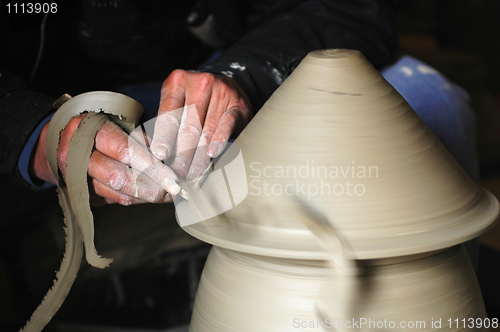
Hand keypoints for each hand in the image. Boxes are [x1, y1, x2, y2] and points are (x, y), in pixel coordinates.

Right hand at [32, 114, 181, 205]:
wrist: (58, 140)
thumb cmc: (96, 126)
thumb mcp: (114, 120)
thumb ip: (138, 137)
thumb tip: (166, 157)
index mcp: (86, 130)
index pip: (123, 150)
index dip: (151, 164)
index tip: (173, 174)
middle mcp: (76, 156)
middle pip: (119, 177)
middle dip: (152, 186)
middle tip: (174, 189)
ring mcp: (76, 178)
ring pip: (117, 192)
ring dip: (147, 196)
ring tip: (169, 194)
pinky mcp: (82, 193)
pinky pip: (114, 199)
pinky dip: (137, 199)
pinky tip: (153, 196)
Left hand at [150, 70, 252, 180]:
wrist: (229, 84)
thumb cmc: (196, 98)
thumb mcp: (178, 100)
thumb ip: (168, 121)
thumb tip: (156, 155)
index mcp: (178, 81)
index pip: (169, 114)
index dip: (164, 137)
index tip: (159, 155)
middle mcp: (200, 84)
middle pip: (188, 126)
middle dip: (181, 155)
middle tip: (176, 175)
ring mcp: (221, 93)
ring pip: (207, 131)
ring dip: (199, 157)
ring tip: (192, 175)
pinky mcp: (237, 104)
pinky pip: (227, 124)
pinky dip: (219, 140)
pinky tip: (212, 154)